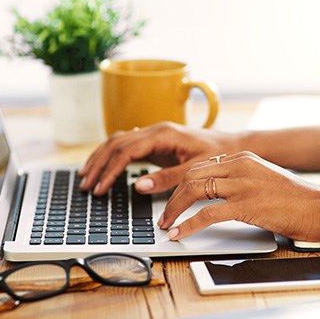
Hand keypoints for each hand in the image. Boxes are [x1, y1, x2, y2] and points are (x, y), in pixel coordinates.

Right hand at [78, 122, 241, 195]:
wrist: (233, 146)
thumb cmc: (218, 155)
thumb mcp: (195, 170)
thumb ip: (168, 178)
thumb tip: (139, 186)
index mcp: (163, 134)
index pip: (126, 150)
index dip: (110, 170)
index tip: (100, 188)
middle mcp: (155, 130)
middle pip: (116, 143)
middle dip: (98, 164)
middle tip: (86, 185)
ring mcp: (154, 134)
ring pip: (118, 141)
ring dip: (100, 158)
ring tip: (87, 176)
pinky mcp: (156, 142)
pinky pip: (127, 145)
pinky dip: (112, 155)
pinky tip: (104, 165)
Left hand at [158, 151, 319, 240]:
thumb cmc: (295, 199)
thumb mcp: (263, 179)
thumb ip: (240, 180)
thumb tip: (214, 195)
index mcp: (242, 158)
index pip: (200, 166)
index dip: (179, 184)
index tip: (171, 199)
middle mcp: (240, 166)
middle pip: (192, 176)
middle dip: (172, 197)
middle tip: (164, 215)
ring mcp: (243, 184)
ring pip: (194, 190)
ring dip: (174, 210)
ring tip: (166, 225)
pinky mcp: (247, 205)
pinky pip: (207, 214)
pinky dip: (188, 225)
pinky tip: (179, 234)